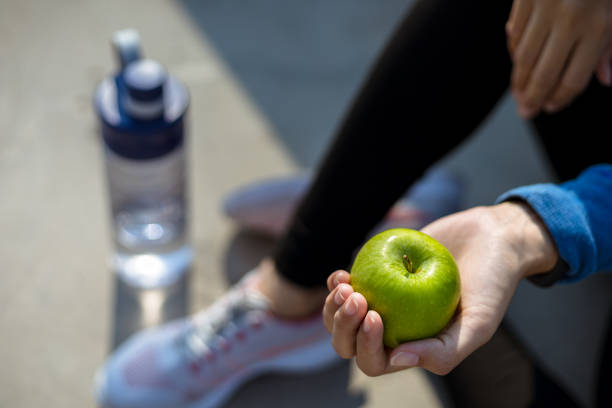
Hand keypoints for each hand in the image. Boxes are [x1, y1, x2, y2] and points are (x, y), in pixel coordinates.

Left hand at [322, 202, 557, 375]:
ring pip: (340, 318)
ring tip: (346, 284)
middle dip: (343, 326)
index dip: (366, 345)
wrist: (491, 240)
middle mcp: (393, 331)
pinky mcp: (377, 277)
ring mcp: (382, 304)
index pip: (375, 362)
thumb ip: (443, 352)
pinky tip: (342, 275)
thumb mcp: (478, 325)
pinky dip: (337, 285)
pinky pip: (345, 289)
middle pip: (349, 344)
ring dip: (334, 306)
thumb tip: (397, 360)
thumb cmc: (490, 285)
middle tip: (356, 297)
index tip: (375, 315)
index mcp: (413, 350)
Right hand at [506, 0, 611, 117]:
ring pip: (523, 56)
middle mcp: (568, 20)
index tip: (552, 107)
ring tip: (518, 93)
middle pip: (543, 73)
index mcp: (598, 26)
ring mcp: (543, 8)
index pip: (573, 78)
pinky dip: (514, 49)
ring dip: (518, 79)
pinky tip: (517, 61)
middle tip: (526, 112)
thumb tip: (606, 79)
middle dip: (533, 97)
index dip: (561, 98)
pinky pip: (515, 32)